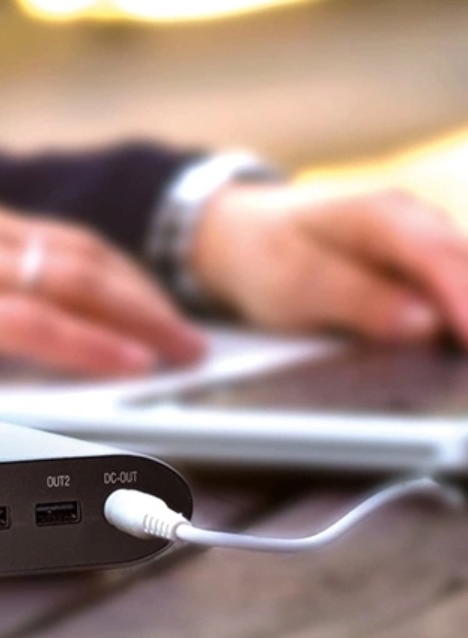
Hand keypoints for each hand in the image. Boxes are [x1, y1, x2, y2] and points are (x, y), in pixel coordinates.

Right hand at [0, 181, 205, 379]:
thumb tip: (0, 320)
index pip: (53, 238)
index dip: (110, 272)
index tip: (143, 300)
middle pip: (78, 252)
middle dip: (140, 294)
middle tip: (181, 328)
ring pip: (72, 281)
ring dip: (135, 317)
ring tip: (176, 348)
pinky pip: (37, 324)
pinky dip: (90, 343)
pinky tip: (126, 362)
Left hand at [193, 183, 467, 342]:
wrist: (246, 235)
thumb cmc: (267, 256)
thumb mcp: (294, 283)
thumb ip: (358, 300)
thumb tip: (425, 323)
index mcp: (382, 215)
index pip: (439, 258)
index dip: (465, 303)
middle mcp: (418, 223)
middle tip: (463, 369)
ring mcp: (427, 247)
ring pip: (466, 283)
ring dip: (464, 325)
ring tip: (457, 367)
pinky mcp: (426, 273)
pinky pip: (454, 298)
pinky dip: (456, 327)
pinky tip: (453, 357)